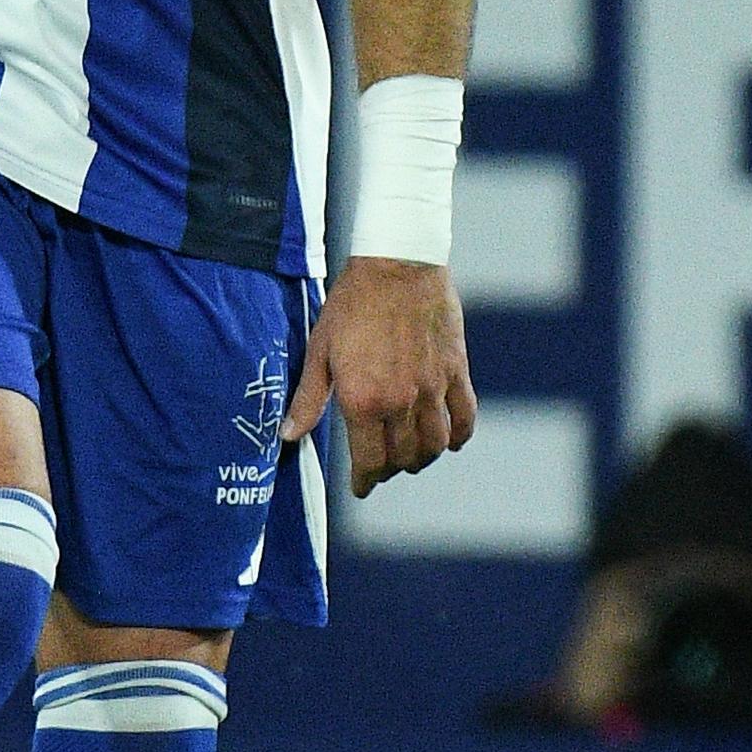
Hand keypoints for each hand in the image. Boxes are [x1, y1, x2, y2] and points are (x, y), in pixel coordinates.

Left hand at [287, 256, 476, 499]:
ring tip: (412, 456)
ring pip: (435, 444)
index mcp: (364, 401)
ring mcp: (432, 388)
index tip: (362, 487)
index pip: (369, 461)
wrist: (397, 264)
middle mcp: (401, 401)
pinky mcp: (455, 371)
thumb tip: (287, 436)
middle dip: (390, 470)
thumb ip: (307, 399)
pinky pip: (464, 416)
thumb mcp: (319, 351)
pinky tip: (449, 440)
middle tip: (382, 467)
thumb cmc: (351, 304)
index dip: (365, 481)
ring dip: (423, 458)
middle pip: (403, 458)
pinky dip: (459, 436)